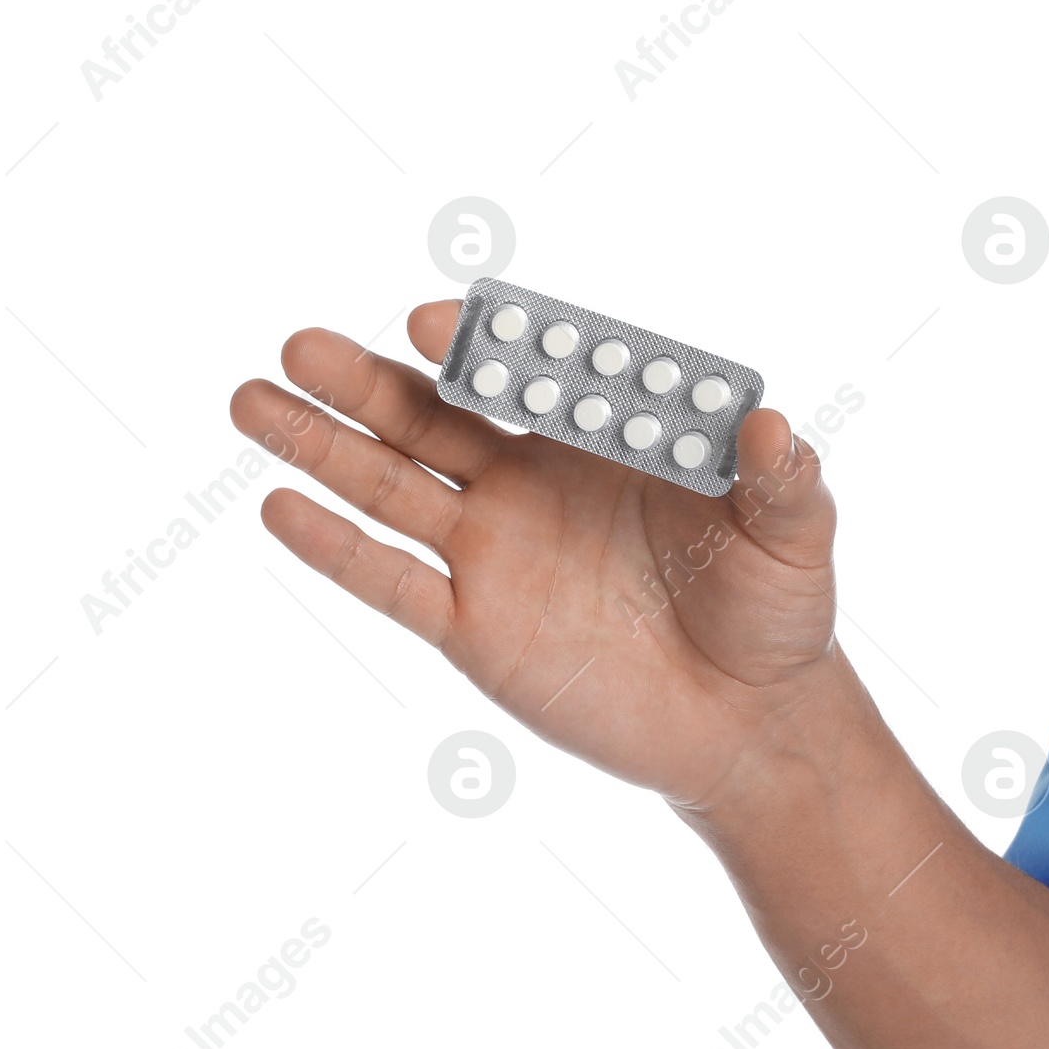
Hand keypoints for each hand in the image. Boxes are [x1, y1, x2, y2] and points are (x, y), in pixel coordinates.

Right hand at [229, 302, 839, 806]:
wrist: (749, 725)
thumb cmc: (776, 616)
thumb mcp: (796, 539)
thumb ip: (784, 482)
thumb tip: (773, 427)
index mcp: (603, 439)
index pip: (527, 375)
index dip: (478, 348)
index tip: (430, 323)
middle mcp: (535, 481)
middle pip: (435, 417)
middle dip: (366, 380)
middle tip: (302, 343)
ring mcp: (497, 553)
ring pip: (393, 486)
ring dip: (322, 445)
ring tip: (252, 400)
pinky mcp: (475, 628)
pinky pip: (395, 583)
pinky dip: (337, 550)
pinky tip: (279, 509)